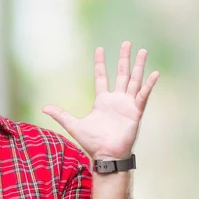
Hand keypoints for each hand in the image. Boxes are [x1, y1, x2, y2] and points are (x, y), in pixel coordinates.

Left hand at [43, 41, 158, 159]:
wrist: (106, 156)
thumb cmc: (92, 143)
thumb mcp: (73, 125)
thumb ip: (61, 115)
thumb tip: (44, 108)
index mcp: (102, 100)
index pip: (102, 77)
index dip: (100, 63)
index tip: (100, 48)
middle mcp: (116, 99)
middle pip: (121, 74)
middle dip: (124, 58)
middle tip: (127, 42)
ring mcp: (127, 105)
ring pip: (134, 80)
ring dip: (138, 66)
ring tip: (143, 51)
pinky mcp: (136, 112)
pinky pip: (143, 95)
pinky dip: (149, 85)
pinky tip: (155, 73)